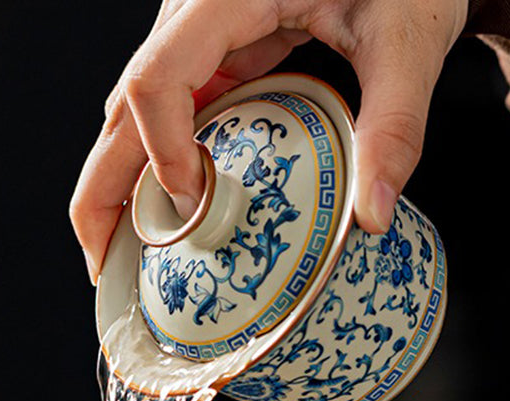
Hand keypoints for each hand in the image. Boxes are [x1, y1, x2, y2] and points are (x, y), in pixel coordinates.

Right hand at [70, 0, 466, 283]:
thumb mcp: (407, 38)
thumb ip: (395, 123)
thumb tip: (372, 213)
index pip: (157, 79)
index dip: (160, 151)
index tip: (193, 208)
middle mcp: (193, 16)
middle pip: (122, 108)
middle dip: (102, 192)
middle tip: (104, 267)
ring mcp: (196, 39)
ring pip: (131, 117)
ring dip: (120, 187)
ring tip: (123, 256)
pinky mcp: (212, 59)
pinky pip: (165, 118)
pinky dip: (155, 172)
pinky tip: (164, 219)